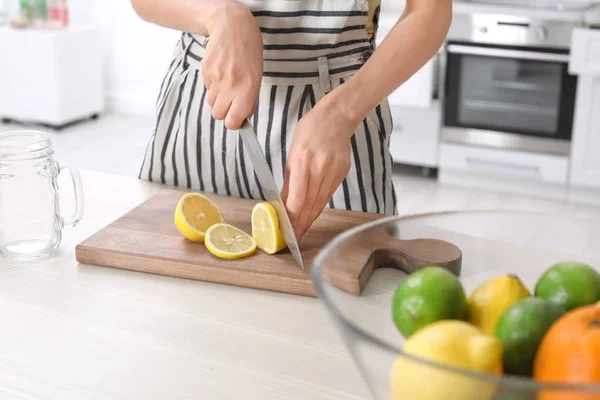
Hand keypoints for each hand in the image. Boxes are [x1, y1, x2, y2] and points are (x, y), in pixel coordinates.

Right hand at [203, 3, 262, 129]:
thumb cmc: (249, 54)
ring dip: (217, 99)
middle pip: (217, 115)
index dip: (233, 123)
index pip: (232, 121)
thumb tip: (242, 117)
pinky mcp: (205, 71)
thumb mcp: (257, 78)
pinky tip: (221, 73)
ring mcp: (216, 79)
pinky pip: (207, 88)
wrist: (233, 28)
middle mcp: (230, 86)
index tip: (236, 119)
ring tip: (226, 84)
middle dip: (223, 112)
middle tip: (230, 102)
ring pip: (210, 103)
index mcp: (247, 90)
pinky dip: (213, 86)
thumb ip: (250, 100)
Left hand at [281, 96, 358, 240]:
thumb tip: (282, 205)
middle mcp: (319, 168)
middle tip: (294, 239)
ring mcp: (333, 171)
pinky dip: (319, 206)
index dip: (293, 217)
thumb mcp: (293, 153)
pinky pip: (328, 194)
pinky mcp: (342, 173)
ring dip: (310, 219)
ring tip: (302, 232)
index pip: (298, 197)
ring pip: (321, 202)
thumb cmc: (310, 131)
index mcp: (303, 161)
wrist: (336, 118)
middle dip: (301, 224)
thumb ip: (288, 181)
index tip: (287, 230)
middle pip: (310, 204)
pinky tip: (312, 215)